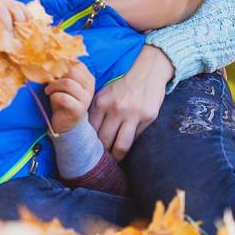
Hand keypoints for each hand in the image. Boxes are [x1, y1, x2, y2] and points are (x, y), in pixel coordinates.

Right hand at [0, 0, 24, 50]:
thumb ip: (8, 31)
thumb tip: (26, 42)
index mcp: (3, 4)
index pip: (20, 6)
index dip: (28, 17)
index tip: (32, 31)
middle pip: (14, 6)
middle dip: (20, 21)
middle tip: (21, 37)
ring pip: (2, 9)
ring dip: (7, 26)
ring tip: (7, 40)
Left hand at [43, 62, 93, 134]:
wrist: (66, 123)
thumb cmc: (64, 100)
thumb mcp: (64, 83)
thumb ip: (64, 72)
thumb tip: (52, 58)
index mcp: (88, 78)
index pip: (76, 64)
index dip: (62, 66)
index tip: (54, 73)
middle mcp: (89, 87)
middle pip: (72, 71)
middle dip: (57, 75)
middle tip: (49, 82)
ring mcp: (85, 99)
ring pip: (68, 83)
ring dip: (53, 86)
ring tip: (48, 90)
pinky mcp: (78, 110)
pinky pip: (64, 98)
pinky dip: (54, 96)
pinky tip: (52, 98)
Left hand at [87, 44, 173, 158]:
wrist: (147, 72)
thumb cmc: (123, 85)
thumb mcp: (105, 93)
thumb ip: (96, 110)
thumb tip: (87, 130)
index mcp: (101, 103)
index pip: (91, 130)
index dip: (89, 143)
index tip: (88, 151)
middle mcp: (115, 109)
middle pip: (104, 140)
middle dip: (101, 153)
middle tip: (99, 161)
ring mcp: (133, 114)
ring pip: (121, 145)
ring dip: (116, 156)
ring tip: (114, 162)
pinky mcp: (147, 117)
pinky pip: (136, 138)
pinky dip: (131, 145)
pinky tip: (127, 150)